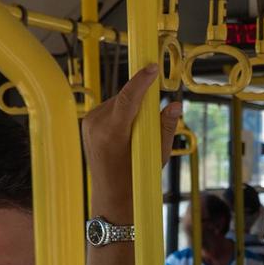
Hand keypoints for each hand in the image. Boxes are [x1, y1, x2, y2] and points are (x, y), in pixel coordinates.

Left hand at [81, 63, 182, 219]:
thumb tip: (175, 105)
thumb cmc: (135, 180)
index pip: (128, 98)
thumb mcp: (156, 156)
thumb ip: (165, 128)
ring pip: (117, 101)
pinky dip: (122, 113)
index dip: (141, 80)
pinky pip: (110, 108)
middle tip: (154, 111)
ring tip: (138, 131)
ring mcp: (89, 123)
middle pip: (124, 97)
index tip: (152, 67)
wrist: (111, 198)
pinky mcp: (88, 123)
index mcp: (112, 134)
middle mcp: (97, 125)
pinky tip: (127, 131)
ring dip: (131, 107)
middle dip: (141, 98)